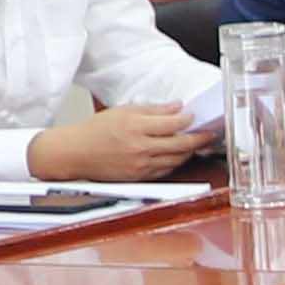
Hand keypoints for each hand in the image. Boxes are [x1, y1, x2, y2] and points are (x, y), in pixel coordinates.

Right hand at [34, 107, 200, 183]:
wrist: (74, 153)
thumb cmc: (94, 130)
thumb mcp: (123, 111)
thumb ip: (152, 109)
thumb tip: (176, 107)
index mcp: (135, 127)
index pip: (173, 123)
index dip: (188, 119)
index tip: (194, 116)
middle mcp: (140, 147)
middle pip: (180, 144)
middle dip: (199, 138)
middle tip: (209, 133)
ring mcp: (140, 164)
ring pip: (176, 159)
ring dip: (190, 151)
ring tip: (196, 144)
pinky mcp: (139, 177)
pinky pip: (165, 171)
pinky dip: (175, 162)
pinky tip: (178, 155)